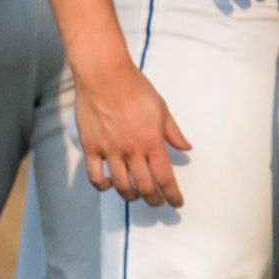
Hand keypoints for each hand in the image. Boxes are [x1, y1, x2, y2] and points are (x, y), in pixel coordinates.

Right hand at [75, 53, 192, 212]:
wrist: (105, 75)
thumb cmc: (135, 88)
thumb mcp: (162, 109)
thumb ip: (173, 132)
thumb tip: (186, 147)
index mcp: (152, 142)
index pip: (165, 178)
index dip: (172, 194)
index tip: (177, 203)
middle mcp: (132, 150)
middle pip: (145, 187)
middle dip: (154, 199)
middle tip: (158, 202)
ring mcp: (110, 151)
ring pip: (121, 186)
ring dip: (131, 196)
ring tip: (136, 196)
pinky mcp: (91, 147)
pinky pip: (95, 176)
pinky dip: (102, 186)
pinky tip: (109, 185)